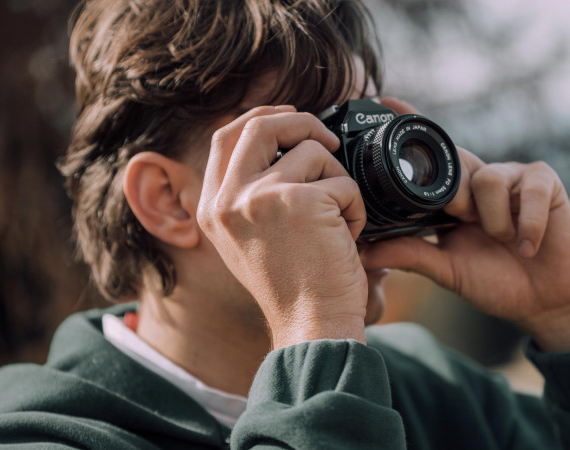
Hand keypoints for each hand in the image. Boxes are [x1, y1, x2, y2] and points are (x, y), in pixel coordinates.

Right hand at [197, 106, 368, 348]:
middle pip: (260, 124)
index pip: (224, 137)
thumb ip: (251, 195)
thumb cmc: (294, 288)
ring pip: (312, 152)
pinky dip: (356, 206)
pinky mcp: (298, 201)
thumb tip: (280, 144)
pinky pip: (342, 181)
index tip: (289, 118)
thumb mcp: (251, 239)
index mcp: (213, 208)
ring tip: (341, 219)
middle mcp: (228, 200)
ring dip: (338, 179)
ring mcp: (260, 197)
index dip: (260, 118)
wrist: (311, 326)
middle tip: (329, 140)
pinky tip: (350, 237)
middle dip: (301, 122)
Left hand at [360, 98, 569, 351]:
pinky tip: (527, 247)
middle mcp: (481, 180)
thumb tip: (364, 251)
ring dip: (493, 220)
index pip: (432, 157)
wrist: (546, 302)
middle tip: (464, 224)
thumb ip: (410, 255)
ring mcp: (514, 177)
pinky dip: (527, 224)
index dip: (412, 128)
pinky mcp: (546, 181)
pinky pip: (530, 190)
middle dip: (456, 199)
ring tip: (502, 241)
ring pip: (487, 179)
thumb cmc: (497, 283)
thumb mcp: (448, 270)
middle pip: (457, 163)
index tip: (387, 101)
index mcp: (456, 196)